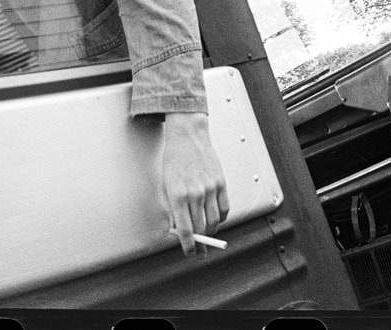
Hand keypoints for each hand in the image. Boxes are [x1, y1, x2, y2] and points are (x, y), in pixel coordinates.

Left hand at [159, 111, 228, 253]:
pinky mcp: (221, 184)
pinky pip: (224, 209)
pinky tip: (215, 220)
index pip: (186, 229)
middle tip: (199, 251)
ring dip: (211, 233)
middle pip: (202, 228)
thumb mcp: (166, 185)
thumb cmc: (174, 160)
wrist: (188, 137)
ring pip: (214, 221)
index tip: (189, 252)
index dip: (189, 245)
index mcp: (178, 195)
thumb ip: (172, 207)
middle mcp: (195, 194)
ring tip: (207, 237)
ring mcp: (210, 189)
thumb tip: (177, 228)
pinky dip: (220, 219)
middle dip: (200, 244)